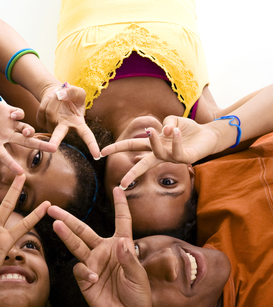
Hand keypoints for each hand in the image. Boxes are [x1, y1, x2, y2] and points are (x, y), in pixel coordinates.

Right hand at [0, 91, 56, 173]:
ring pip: (25, 129)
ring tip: (27, 132)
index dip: (12, 165)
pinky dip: (19, 115)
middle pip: (26, 142)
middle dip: (40, 146)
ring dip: (29, 131)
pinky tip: (14, 115)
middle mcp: (5, 135)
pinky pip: (19, 114)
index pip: (5, 157)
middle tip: (54, 149)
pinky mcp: (8, 111)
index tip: (20, 173)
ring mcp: (8, 123)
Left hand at [36, 83, 99, 158]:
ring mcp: (52, 127)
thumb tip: (61, 95)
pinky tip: (50, 101)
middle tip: (52, 148)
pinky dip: (46, 101)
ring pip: (50, 112)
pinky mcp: (42, 123)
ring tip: (58, 96)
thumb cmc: (72, 96)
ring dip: (54, 99)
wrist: (58, 95)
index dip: (92, 145)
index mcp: (78, 124)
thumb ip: (73, 92)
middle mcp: (65, 129)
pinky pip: (41, 110)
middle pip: (59, 135)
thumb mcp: (79, 92)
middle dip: (55, 141)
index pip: (87, 136)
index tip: (97, 156)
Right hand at [48, 187, 151, 306]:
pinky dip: (84, 272)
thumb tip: (121, 242)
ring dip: (66, 235)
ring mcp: (92, 263)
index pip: (121, 221)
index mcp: (121, 245)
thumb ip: (129, 259)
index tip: (118, 188)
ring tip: (56, 223)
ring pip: (76, 245)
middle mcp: (103, 251)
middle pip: (84, 231)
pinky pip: (80, 270)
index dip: (120, 205)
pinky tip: (93, 279)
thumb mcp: (139, 276)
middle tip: (54, 208)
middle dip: (69, 219)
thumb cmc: (137, 295)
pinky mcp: (85, 278)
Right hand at [101, 116, 220, 188]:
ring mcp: (172, 158)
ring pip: (158, 154)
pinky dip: (175, 140)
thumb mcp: (173, 120)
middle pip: (142, 165)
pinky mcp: (185, 158)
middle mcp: (161, 155)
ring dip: (154, 142)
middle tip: (122, 183)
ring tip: (151, 131)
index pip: (132, 147)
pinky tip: (175, 131)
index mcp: (153, 146)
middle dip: (132, 174)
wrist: (208, 134)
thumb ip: (165, 123)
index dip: (117, 149)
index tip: (101, 152)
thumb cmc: (188, 129)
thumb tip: (164, 131)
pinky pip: (177, 151)